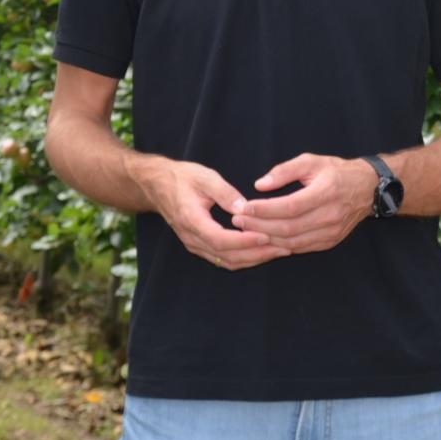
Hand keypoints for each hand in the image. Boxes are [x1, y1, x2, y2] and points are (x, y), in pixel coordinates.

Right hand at [136, 157, 286, 271]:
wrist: (157, 185)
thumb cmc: (182, 177)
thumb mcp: (205, 177)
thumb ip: (225, 193)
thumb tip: (245, 208)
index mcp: (191, 220)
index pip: (220, 240)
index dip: (245, 242)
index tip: (267, 237)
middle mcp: (192, 238)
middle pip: (226, 257)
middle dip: (256, 255)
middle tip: (283, 248)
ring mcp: (194, 244)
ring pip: (226, 262)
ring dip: (253, 259)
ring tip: (278, 251)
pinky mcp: (198, 246)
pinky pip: (222, 259)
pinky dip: (243, 258)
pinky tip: (261, 251)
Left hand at [230, 153, 379, 254]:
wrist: (367, 189)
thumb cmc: (336, 171)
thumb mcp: (311, 161)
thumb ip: (285, 170)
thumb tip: (260, 185)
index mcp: (326, 192)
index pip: (289, 206)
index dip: (264, 210)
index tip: (243, 207)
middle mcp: (330, 215)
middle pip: (288, 227)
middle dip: (259, 226)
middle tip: (238, 220)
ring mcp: (331, 232)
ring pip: (292, 241)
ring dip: (266, 238)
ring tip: (246, 230)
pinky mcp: (330, 241)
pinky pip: (301, 247)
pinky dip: (280, 245)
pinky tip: (265, 239)